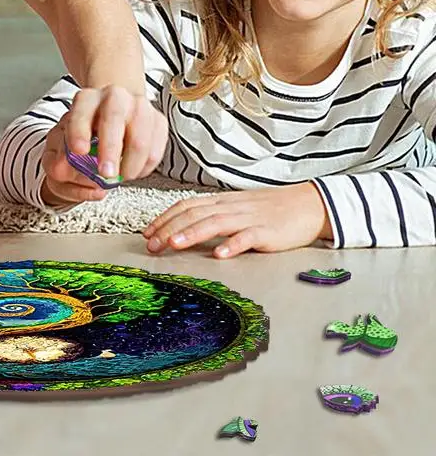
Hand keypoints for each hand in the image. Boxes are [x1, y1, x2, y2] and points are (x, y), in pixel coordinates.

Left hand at [40, 86, 167, 207]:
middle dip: (111, 149)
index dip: (79, 131)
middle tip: (106, 173)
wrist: (115, 110)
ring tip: (121, 177)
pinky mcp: (158, 120)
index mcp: (87, 99)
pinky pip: (156, 147)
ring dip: (131, 164)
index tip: (79, 151)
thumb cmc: (89, 128)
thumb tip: (60, 172)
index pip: (81, 112)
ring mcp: (139, 106)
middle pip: (114, 118)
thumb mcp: (67, 138)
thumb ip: (60, 156)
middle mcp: (114, 97)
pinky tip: (134, 170)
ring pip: (140, 137)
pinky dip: (146, 165)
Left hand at [142, 182, 332, 257]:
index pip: (186, 206)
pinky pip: (248, 237)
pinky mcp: (268, 232)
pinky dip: (233, 245)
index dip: (165, 218)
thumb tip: (184, 227)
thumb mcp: (236, 209)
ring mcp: (249, 218)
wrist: (308, 204)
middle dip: (170, 228)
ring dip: (192, 233)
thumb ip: (213, 216)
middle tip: (152, 244)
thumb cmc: (269, 210)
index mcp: (221, 202)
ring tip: (174, 244)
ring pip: (216, 223)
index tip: (147, 232)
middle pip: (195, 214)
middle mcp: (231, 207)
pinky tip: (220, 254)